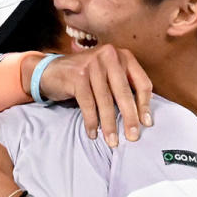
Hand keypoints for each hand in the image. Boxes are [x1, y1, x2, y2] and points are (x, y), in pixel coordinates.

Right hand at [32, 45, 152, 146]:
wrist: (51, 70)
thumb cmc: (86, 76)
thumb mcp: (109, 75)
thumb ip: (125, 87)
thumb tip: (142, 117)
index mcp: (124, 56)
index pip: (142, 83)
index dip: (145, 105)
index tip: (146, 123)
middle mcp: (110, 56)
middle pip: (124, 93)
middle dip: (129, 118)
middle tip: (132, 137)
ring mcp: (93, 64)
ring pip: (106, 101)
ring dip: (109, 125)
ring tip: (112, 140)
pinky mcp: (78, 75)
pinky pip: (88, 104)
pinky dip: (91, 122)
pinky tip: (93, 133)